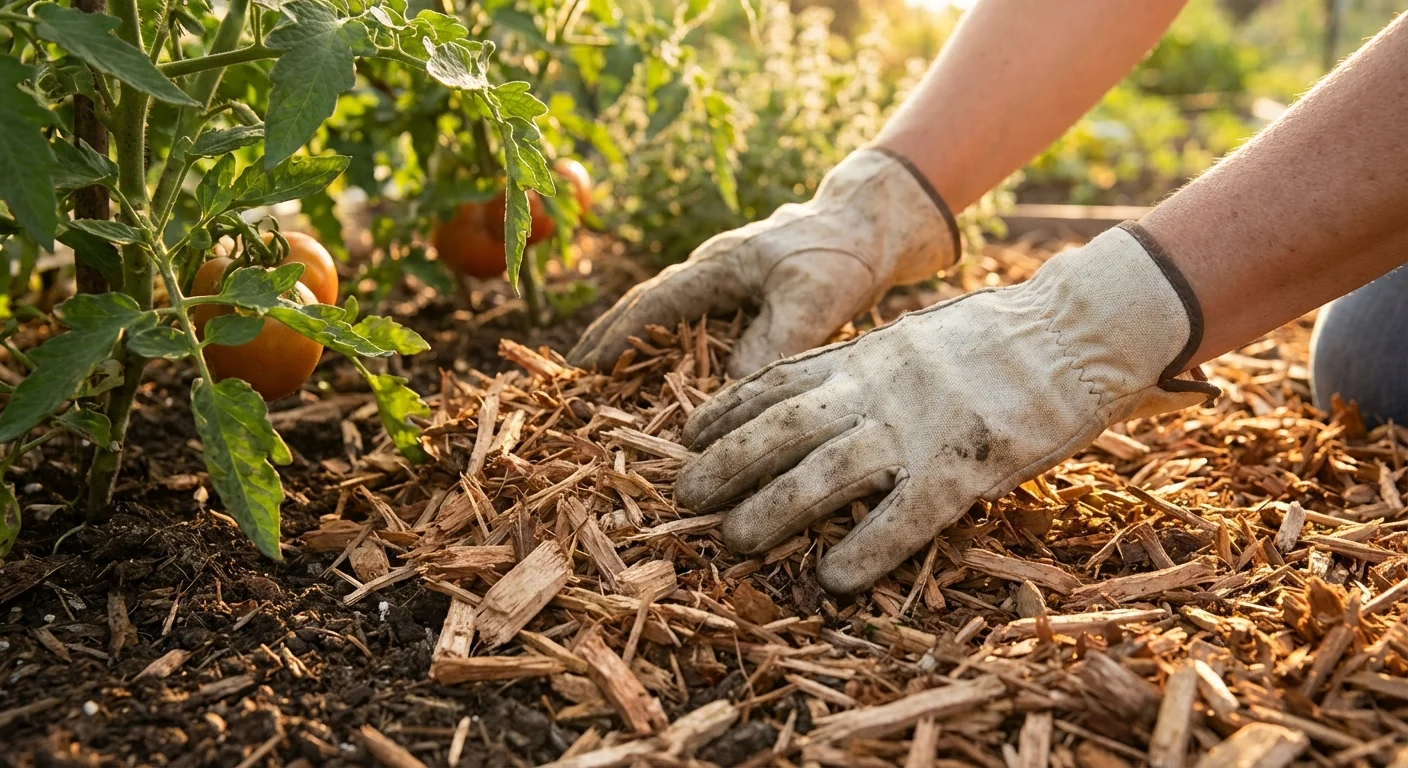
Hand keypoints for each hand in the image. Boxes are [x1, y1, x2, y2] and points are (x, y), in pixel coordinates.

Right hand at [568, 149, 959, 377]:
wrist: (873, 223)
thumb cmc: (841, 255)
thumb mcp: (811, 300)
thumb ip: (775, 343)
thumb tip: (731, 391)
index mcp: (715, 267)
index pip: (650, 305)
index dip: (615, 338)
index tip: (582, 369)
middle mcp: (711, 269)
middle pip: (645, 304)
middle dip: (610, 337)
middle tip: (576, 374)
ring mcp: (726, 276)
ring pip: (666, 307)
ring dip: (635, 337)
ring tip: (606, 371)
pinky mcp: (747, 288)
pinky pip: (694, 314)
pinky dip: (670, 337)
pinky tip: (670, 364)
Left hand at [675, 223, 1218, 593]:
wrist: (1080, 328)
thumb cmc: (1000, 338)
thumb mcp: (914, 336)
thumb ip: (865, 364)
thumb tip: (817, 392)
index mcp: (866, 355)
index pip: (777, 381)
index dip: (726, 411)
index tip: (687, 435)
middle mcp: (878, 388)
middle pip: (782, 427)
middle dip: (726, 462)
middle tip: (683, 498)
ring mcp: (919, 427)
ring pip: (826, 471)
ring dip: (773, 508)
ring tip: (734, 541)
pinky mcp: (967, 465)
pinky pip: (906, 515)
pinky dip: (866, 548)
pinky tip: (835, 578)